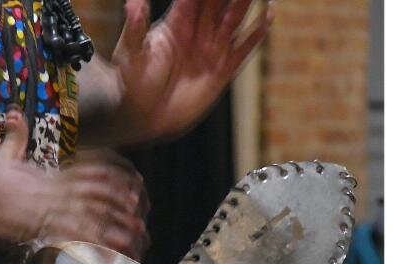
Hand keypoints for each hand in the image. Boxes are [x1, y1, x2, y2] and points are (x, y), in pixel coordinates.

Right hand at [0, 109, 148, 259]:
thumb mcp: (5, 153)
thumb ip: (16, 137)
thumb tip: (15, 115)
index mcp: (54, 176)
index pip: (93, 173)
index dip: (116, 183)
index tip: (134, 194)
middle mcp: (58, 189)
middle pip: (99, 197)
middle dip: (121, 211)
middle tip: (142, 226)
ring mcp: (50, 205)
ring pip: (91, 217)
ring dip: (113, 231)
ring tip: (133, 244)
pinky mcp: (40, 222)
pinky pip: (70, 235)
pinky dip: (89, 245)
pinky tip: (103, 257)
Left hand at [113, 0, 273, 141]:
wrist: (145, 118)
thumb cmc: (132, 85)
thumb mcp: (130, 54)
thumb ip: (135, 27)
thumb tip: (133, 2)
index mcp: (176, 23)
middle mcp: (197, 31)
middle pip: (219, 1)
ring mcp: (211, 49)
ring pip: (235, 18)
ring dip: (246, 2)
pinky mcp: (222, 70)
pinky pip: (243, 48)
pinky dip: (257, 32)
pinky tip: (268, 14)